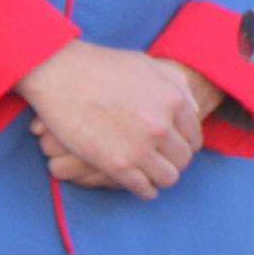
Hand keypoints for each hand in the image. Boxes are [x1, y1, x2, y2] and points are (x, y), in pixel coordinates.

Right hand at [33, 59, 221, 185]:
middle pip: (183, 159)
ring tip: (148, 172)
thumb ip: (175, 84)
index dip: (184, 143)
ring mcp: (140, 147)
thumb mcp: (147, 64)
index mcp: (173, 99)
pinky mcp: (117, 165)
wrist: (59, 74)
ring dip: (160, 177)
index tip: (171, 146)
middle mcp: (161, 125)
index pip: (194, 136)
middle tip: (159, 159)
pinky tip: (136, 182)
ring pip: (168, 178)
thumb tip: (193, 108)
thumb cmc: (100, 66)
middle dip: (173, 160)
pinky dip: (144, 189)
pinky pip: (145, 189)